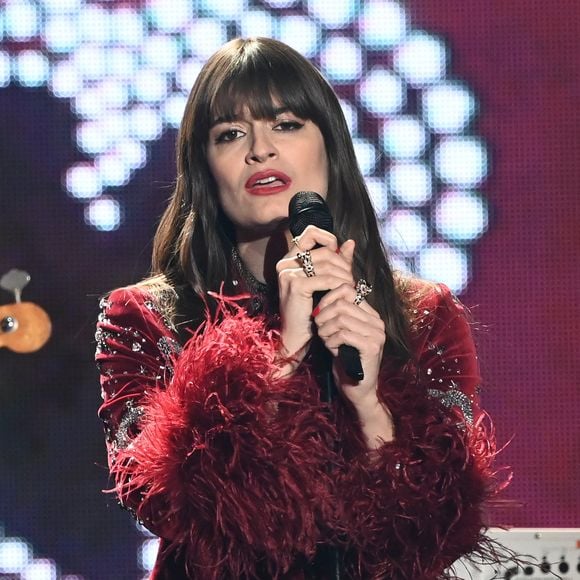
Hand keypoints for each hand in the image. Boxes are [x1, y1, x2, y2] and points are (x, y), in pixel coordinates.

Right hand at [275, 225, 353, 368]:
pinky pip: (326, 279)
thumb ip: (337, 261)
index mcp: (290, 259)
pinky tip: (344, 292)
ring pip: (327, 264)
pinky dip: (339, 285)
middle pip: (324, 251)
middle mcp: (286, 263)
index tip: (340, 255)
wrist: (297, 335)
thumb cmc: (310, 309)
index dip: (329, 239)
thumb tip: (350, 243)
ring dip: (344, 275)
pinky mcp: (295, 285)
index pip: (310, 233)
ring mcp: (289, 273)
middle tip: (351, 278)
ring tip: (350, 287)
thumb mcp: (324, 281)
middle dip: (343, 264)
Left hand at [311, 250, 385, 404]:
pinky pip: (344, 334)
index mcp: (371, 315)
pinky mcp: (371, 347)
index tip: (317, 312)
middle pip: (342, 304)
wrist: (357, 389)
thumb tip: (319, 299)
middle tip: (318, 328)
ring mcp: (377, 334)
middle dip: (324, 315)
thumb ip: (336, 316)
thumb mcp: (340, 333)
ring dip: (326, 329)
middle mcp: (377, 322)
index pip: (348, 291)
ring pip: (341, 318)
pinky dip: (331, 340)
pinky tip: (330, 348)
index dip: (328, 298)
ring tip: (324, 339)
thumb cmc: (345, 359)